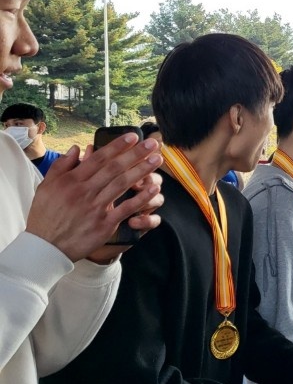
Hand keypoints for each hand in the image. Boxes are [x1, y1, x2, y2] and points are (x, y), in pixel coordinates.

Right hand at [26, 136, 164, 262]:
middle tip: (153, 143)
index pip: (98, 158)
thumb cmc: (46, 215)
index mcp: (71, 181)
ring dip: (141, 171)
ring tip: (157, 160)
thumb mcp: (46, 187)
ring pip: (122, 184)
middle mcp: (84, 192)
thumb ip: (62, 165)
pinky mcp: (104, 224)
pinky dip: (140, 198)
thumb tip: (77, 148)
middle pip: (114, 168)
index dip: (117, 146)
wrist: (46, 247)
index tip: (133, 136)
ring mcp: (96, 208)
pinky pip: (125, 208)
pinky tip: (153, 188)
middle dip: (135, 154)